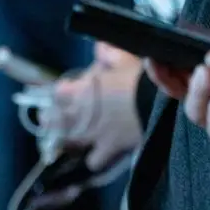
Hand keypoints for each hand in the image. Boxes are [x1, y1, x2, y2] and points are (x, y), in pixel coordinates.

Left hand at [44, 45, 143, 171]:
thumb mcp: (126, 59)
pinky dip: (94, 159)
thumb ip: (109, 54)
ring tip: (68, 141)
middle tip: (51, 121)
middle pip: (56, 120)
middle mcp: (82, 113)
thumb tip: (99, 48)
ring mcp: (93, 133)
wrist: (158, 103)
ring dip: (67, 141)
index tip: (62, 93)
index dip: (59, 94)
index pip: (58, 93)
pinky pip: (94, 160)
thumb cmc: (140, 78)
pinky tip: (97, 156)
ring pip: (69, 142)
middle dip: (53, 121)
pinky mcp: (108, 149)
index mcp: (82, 89)